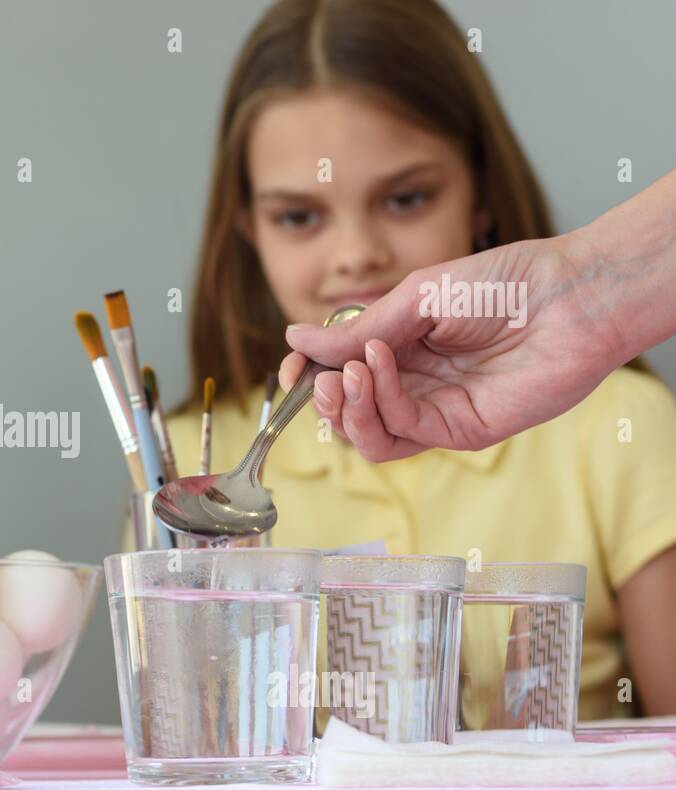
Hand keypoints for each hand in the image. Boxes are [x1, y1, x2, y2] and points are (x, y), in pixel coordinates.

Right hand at [278, 235, 625, 460]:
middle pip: (348, 413)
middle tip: (321, 379)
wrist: (570, 297)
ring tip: (348, 377)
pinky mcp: (459, 430)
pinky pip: (401, 432)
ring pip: (368, 436)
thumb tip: (294, 340)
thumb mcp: (416, 297)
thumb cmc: (505, 284)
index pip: (339, 375)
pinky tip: (380, 368)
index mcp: (400, 346)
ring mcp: (435, 410)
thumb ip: (357, 329)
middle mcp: (413, 383)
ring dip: (347, 410)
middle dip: (324, 399)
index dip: (308, 379)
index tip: (288, 371)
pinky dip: (379, 402)